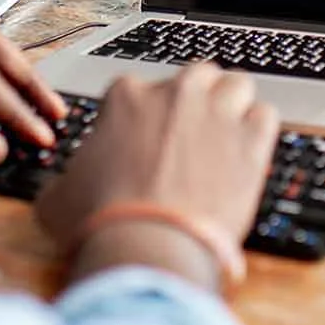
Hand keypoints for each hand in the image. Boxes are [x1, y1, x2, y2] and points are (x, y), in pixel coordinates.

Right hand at [35, 64, 278, 279]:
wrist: (146, 247)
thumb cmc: (100, 222)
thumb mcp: (58, 196)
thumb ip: (66, 177)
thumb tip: (64, 185)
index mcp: (126, 97)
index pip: (140, 90)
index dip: (144, 117)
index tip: (146, 142)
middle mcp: (175, 94)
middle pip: (195, 77)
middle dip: (194, 100)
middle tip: (189, 135)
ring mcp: (217, 113)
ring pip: (236, 84)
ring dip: (231, 105)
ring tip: (225, 136)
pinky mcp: (251, 141)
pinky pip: (266, 115)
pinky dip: (258, 131)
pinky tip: (248, 153)